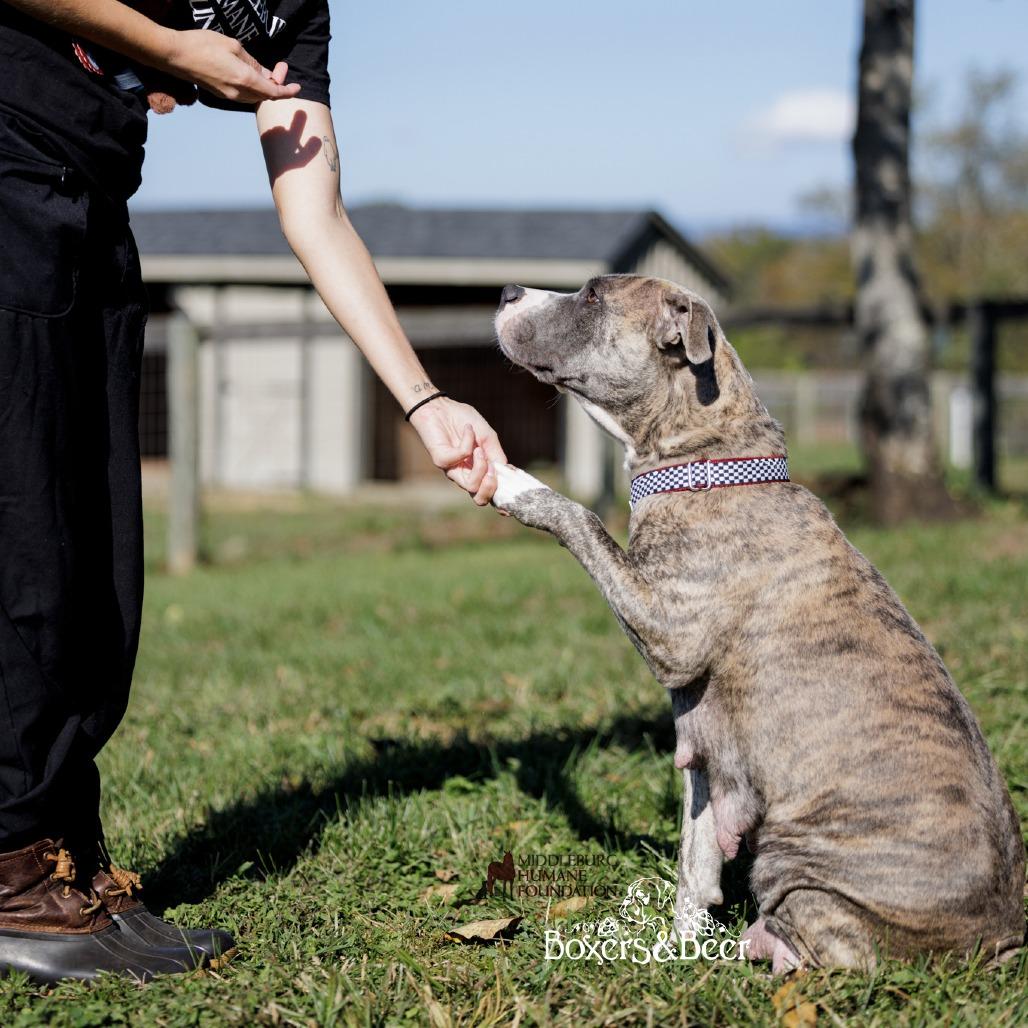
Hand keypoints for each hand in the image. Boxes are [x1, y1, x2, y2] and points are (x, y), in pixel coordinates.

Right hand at [164, 30, 300, 103]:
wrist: (175, 56)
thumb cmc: (202, 45)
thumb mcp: (233, 47)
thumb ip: (252, 63)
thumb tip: (265, 74)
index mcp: (245, 80)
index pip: (274, 92)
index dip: (288, 91)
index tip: (297, 88)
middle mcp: (239, 93)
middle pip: (266, 96)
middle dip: (277, 85)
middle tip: (280, 68)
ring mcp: (229, 96)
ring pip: (255, 96)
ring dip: (265, 87)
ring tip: (268, 70)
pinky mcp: (221, 94)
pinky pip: (244, 95)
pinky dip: (254, 88)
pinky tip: (253, 75)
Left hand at [408, 398, 507, 504]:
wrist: (440, 407)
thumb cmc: (464, 421)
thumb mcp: (488, 437)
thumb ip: (496, 455)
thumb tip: (507, 472)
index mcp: (478, 471)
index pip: (490, 493)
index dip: (502, 496)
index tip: (513, 485)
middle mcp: (465, 474)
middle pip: (480, 499)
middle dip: (491, 486)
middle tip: (493, 468)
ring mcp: (452, 469)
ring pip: (471, 486)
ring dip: (481, 467)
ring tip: (479, 449)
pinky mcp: (441, 459)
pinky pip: (460, 457)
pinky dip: (468, 441)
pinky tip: (467, 429)